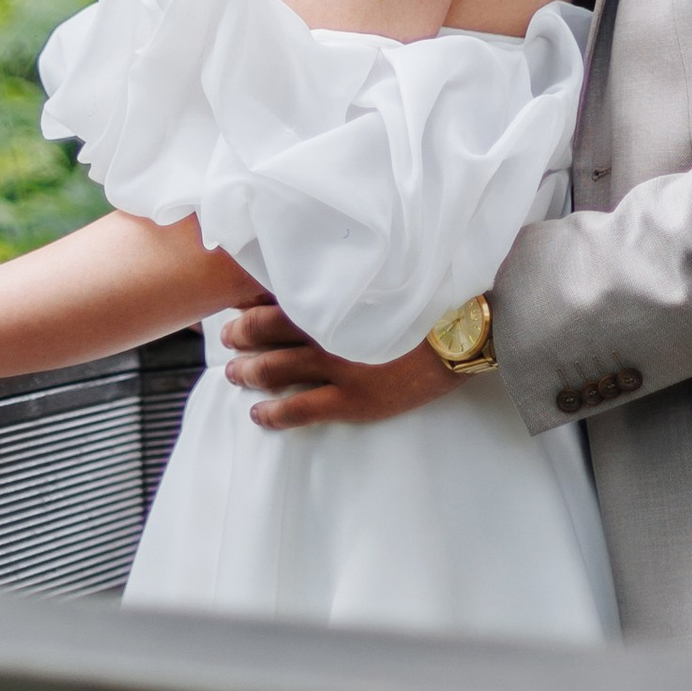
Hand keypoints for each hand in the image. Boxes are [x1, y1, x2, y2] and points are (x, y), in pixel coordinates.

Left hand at [221, 299, 461, 432]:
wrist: (464, 330)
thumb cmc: (429, 296)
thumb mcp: (385, 276)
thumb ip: (351, 278)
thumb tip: (324, 277)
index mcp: (334, 294)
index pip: (275, 293)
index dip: (250, 299)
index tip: (237, 302)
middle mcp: (327, 326)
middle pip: (264, 329)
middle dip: (239, 334)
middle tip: (227, 337)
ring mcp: (336, 365)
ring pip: (273, 369)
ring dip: (247, 371)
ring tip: (233, 374)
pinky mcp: (351, 399)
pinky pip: (298, 409)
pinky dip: (272, 413)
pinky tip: (259, 415)